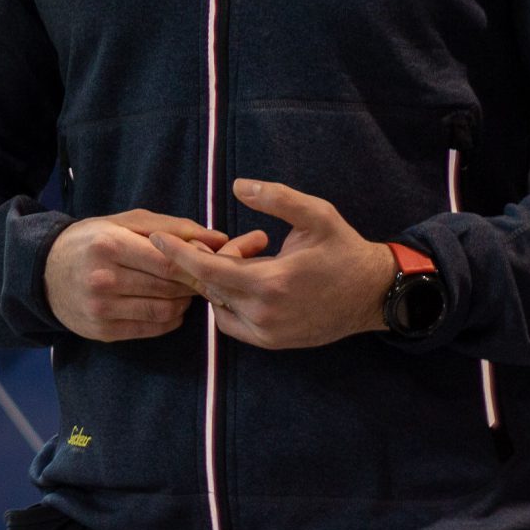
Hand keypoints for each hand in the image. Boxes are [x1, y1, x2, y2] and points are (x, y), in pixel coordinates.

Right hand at [45, 210, 231, 341]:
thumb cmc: (91, 241)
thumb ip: (173, 227)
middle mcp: (103, 278)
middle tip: (202, 278)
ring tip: (181, 290)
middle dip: (194, 284)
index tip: (211, 264)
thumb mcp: (124, 222)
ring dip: (183, 302)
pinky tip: (167, 305)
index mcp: (109, 244)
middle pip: (170, 288)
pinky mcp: (103, 331)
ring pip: (165, 310)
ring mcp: (102, 309)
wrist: (45, 273)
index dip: (198, 266)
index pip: (169, 262)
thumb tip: (220, 239)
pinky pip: (153, 328)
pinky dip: (170, 318)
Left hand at [149, 180, 394, 351]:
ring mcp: (268, 333)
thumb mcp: (316, 215)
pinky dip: (230, 299)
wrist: (374, 293)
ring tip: (258, 259)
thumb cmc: (344, 250)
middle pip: (211, 286)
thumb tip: (237, 187)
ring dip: (224, 280)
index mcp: (272, 284)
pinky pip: (232, 321)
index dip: (179, 254)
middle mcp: (265, 315)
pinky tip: (254, 279)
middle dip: (214, 259)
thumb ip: (276, 198)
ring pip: (219, 303)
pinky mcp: (272, 342)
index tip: (155, 238)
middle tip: (247, 241)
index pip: (208, 271)